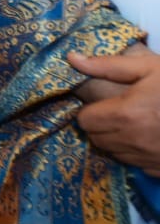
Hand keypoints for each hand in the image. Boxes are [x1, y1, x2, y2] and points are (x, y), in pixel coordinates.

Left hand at [74, 43, 159, 174]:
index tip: (104, 103)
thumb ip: (109, 65)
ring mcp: (149, 160)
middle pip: (96, 138)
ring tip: (136, 123)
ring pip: (113, 153)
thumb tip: (72, 59)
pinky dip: (137, 153)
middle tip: (119, 111)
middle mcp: (133, 141)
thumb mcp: (149, 68)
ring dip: (117, 140)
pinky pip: (135, 164)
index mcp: (126, 115)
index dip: (91, 110)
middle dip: (101, 125)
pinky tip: (151, 138)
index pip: (84, 121)